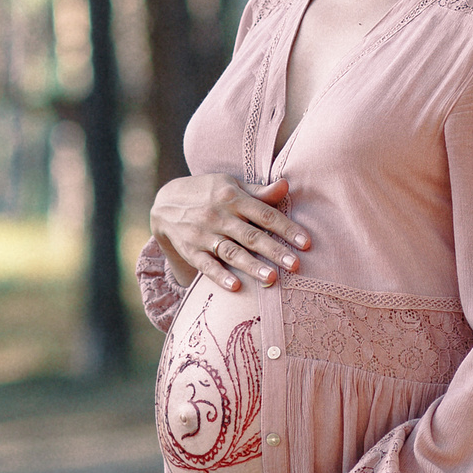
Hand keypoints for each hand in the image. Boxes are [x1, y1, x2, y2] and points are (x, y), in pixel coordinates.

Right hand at [150, 173, 310, 293]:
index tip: (306, 243)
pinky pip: (206, 265)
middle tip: (296, 265)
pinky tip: (235, 287)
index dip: (287, 228)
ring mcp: (204, 234)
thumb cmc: (208, 193)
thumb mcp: (230, 185)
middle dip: (275, 251)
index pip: (265, 214)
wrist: (165, 203)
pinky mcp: (191, 250)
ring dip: (252, 266)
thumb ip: (258, 192)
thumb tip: (286, 185)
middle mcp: (219, 215)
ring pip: (231, 252)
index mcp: (233, 197)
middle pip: (251, 235)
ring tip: (272, 279)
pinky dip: (220, 276)